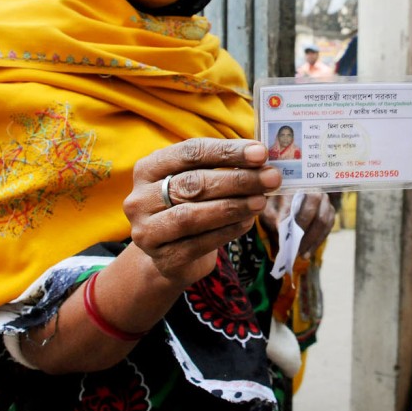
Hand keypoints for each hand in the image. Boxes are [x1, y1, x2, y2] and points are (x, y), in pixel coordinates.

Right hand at [124, 138, 279, 286]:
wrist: (170, 255)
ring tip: (261, 200)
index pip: (189, 153)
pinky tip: (248, 222)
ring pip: (192, 215)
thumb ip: (222, 168)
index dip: (227, 151)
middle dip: (237, 179)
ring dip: (233, 206)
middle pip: (193, 183)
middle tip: (271, 178)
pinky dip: (228, 231)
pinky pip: (200, 243)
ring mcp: (147, 231)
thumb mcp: (196, 181)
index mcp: (148, 168)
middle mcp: (140, 198)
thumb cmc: (189, 207)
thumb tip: (262, 157)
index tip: (261, 152)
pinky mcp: (163, 258)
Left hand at [260, 192, 336, 257]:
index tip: (279, 229)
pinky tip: (306, 253)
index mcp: (293, 184)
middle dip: (302, 227)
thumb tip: (281, 227)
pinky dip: (317, 242)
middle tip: (293, 245)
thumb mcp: (268, 212)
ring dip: (311, 239)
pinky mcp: (330, 211)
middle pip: (312, 204)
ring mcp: (324, 199)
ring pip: (322, 219)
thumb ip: (272, 218)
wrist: (286, 208)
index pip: (292, 196)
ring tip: (299, 253)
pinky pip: (328, 227)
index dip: (287, 212)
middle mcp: (311, 187)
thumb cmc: (275, 209)